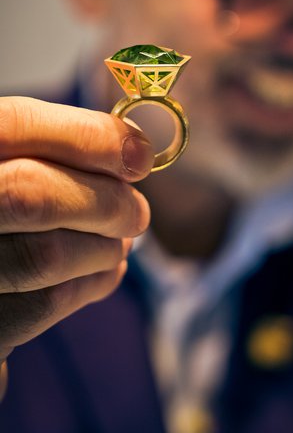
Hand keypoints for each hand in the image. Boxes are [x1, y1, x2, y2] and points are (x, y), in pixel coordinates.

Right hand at [0, 97, 153, 397]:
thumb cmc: (7, 197)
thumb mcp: (16, 157)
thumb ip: (58, 144)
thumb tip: (136, 153)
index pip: (14, 127)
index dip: (89, 138)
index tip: (140, 157)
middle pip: (31, 196)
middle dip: (106, 202)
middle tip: (138, 211)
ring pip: (44, 256)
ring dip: (104, 248)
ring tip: (121, 240)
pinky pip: (43, 305)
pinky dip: (90, 284)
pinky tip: (105, 270)